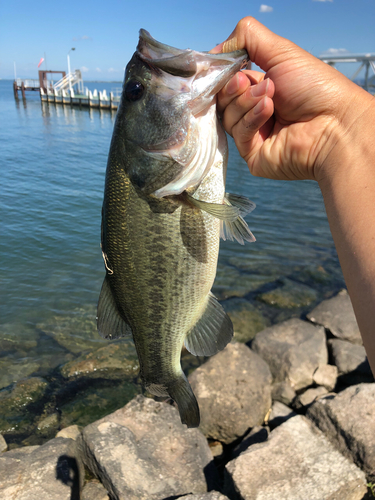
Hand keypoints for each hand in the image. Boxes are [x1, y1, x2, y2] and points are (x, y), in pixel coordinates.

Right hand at [214, 17, 372, 182]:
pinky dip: (251, 120)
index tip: (230, 66)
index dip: (225, 73)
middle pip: (222, 100)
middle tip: (252, 81)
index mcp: (262, 88)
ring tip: (271, 97)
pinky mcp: (253, 155)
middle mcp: (255, 112)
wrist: (334, 124)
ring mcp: (254, 135)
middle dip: (235, 87)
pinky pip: (238, 135)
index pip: (228, 81)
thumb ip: (247, 39)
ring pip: (227, 116)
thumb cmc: (315, 88)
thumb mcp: (281, 52)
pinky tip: (269, 111)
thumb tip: (215, 49)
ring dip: (246, 102)